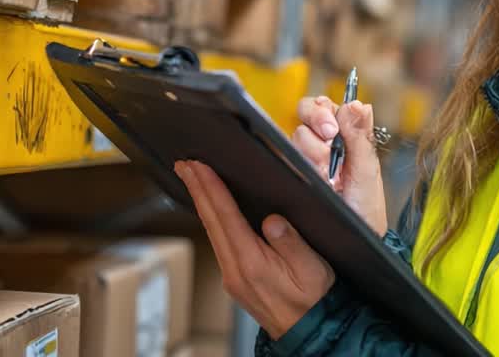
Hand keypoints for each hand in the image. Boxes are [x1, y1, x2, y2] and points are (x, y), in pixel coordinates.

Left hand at [174, 160, 334, 338]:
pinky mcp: (234, 278)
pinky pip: (217, 241)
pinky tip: (210, 208)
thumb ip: (292, 244)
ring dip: (201, 201)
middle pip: (210, 220)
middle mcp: (235, 270)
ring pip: (211, 230)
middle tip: (184, 164)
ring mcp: (232, 275)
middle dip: (197, 189)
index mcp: (253, 264)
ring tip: (192, 178)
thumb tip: (272, 220)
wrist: (308, 333)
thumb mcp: (313, 270)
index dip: (211, 188)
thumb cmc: (314, 301)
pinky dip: (210, 218)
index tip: (199, 167)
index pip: (226, 217)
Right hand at [293, 96, 388, 236]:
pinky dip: (301, 166)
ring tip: (330, 175)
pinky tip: (318, 180)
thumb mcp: (367, 171)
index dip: (324, 110)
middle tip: (329, 137)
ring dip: (315, 152)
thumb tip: (359, 103)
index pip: (324, 104)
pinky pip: (285, 156)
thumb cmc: (365, 207)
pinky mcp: (293, 171)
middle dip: (317, 121)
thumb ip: (361, 135)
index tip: (332, 128)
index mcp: (343, 134)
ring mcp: (306, 156)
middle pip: (305, 111)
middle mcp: (321, 141)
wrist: (354, 236)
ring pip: (297, 135)